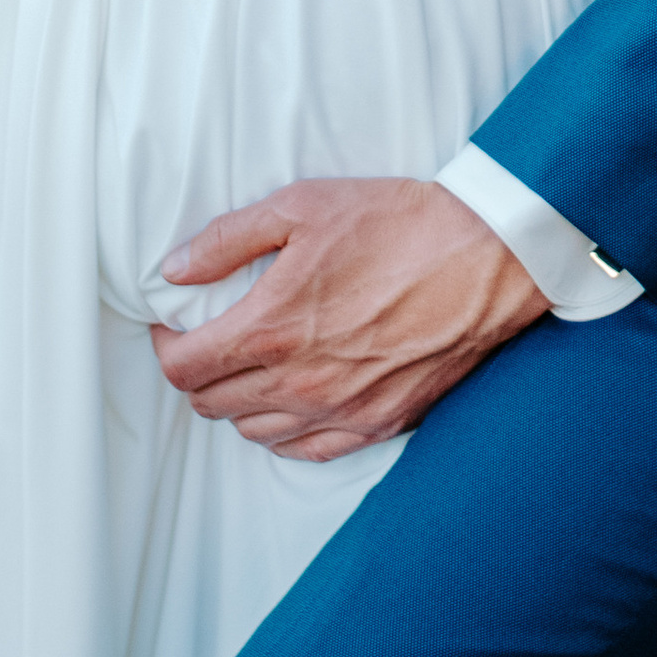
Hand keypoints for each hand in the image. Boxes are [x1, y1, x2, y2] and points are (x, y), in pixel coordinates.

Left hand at [149, 179, 547, 459]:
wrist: (488, 256)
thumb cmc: (399, 224)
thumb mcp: (302, 206)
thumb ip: (228, 240)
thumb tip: (176, 269)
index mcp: (272, 329)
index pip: (185, 369)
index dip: (168, 348)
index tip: (176, 328)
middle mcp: (300, 381)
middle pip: (213, 405)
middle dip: (201, 372)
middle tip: (213, 339)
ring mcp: (340, 410)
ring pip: (256, 432)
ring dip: (240, 403)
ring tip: (253, 366)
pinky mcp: (379, 423)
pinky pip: (308, 450)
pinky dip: (287, 430)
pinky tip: (294, 400)